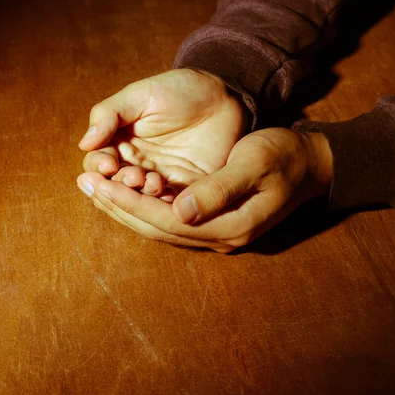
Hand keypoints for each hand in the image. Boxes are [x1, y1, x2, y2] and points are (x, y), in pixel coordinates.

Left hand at [77, 127, 332, 252]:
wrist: (310, 163)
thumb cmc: (284, 156)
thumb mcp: (255, 163)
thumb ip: (219, 189)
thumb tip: (180, 210)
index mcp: (229, 225)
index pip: (166, 220)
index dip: (129, 203)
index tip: (98, 184)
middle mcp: (220, 237)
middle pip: (157, 229)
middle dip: (118, 207)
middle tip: (84, 184)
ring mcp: (217, 234)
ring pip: (159, 227)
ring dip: (126, 209)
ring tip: (94, 188)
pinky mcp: (214, 224)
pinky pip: (169, 221)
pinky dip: (143, 208)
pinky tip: (123, 194)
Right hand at [79, 69, 246, 199]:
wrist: (226, 98)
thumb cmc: (181, 90)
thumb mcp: (142, 95)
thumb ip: (110, 114)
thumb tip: (84, 143)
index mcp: (119, 145)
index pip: (96, 166)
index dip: (98, 169)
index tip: (108, 164)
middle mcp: (135, 167)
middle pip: (113, 190)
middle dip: (119, 187)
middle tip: (134, 176)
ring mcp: (159, 182)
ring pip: (138, 203)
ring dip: (139, 198)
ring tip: (152, 181)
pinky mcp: (184, 193)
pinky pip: (167, 208)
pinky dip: (163, 206)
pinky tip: (167, 192)